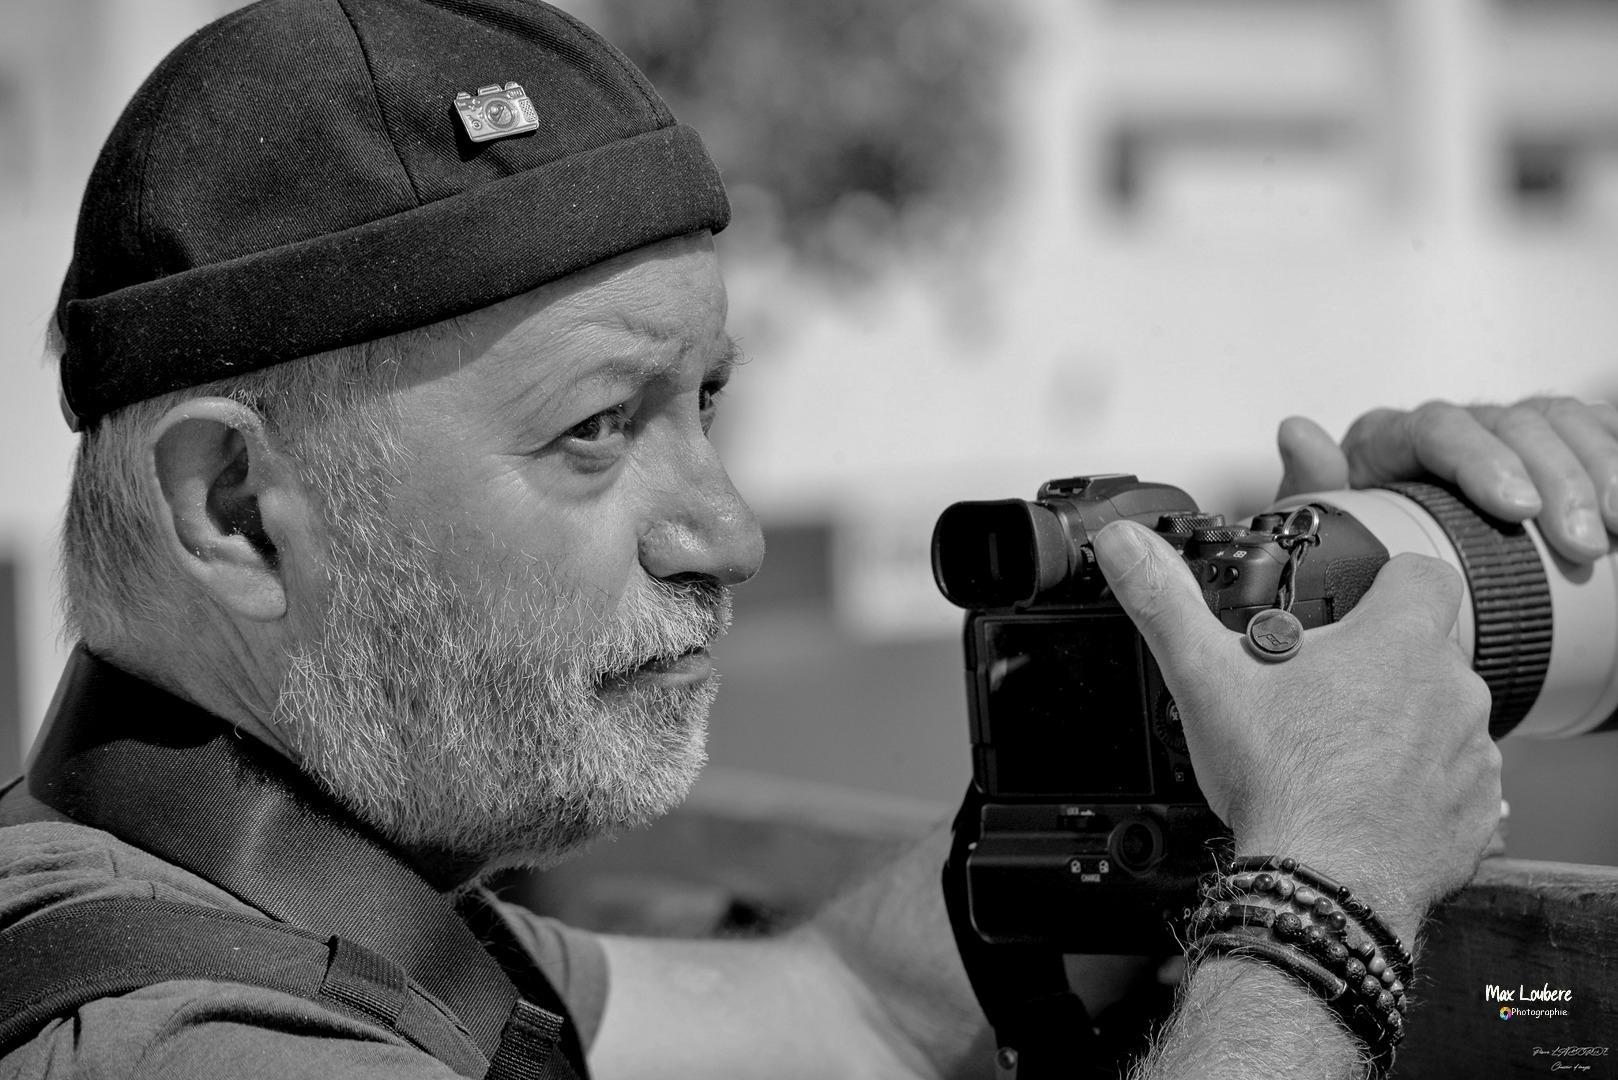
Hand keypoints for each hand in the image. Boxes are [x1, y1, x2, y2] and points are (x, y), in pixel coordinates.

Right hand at [1093, 521, 1500, 944]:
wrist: (1325, 885)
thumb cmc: (1280, 783)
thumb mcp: (1205, 677)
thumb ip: (1164, 601)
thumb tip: (1124, 545)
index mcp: (1397, 641)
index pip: (1424, 574)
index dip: (1389, 581)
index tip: (1355, 602)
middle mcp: (1452, 690)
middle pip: (1427, 650)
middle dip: (1381, 663)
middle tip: (1320, 694)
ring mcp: (1469, 754)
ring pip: (1443, 717)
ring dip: (1406, 724)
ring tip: (1340, 753)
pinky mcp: (1473, 812)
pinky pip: (1456, 783)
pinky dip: (1421, 787)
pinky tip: (1368, 800)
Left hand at [1275, 398, 1617, 563]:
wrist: (1389, 563)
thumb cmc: (1357, 544)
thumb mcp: (1328, 524)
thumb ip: (1315, 486)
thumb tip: (1296, 431)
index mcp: (1393, 436)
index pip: (1439, 428)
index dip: (1483, 461)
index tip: (1517, 508)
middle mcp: (1453, 425)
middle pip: (1514, 425)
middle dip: (1557, 482)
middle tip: (1581, 544)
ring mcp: (1505, 433)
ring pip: (1561, 424)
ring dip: (1597, 471)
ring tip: (1615, 530)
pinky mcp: (1546, 449)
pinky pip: (1591, 433)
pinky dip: (1615, 460)